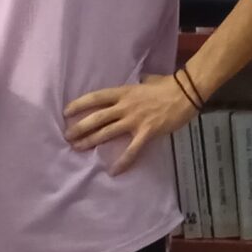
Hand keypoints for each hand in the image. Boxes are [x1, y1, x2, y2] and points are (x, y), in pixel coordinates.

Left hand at [65, 74, 196, 176]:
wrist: (186, 92)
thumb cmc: (168, 85)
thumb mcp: (148, 80)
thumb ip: (140, 83)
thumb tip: (141, 80)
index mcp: (123, 92)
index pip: (96, 98)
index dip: (79, 104)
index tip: (66, 112)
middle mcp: (125, 106)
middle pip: (96, 117)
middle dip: (79, 127)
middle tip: (67, 136)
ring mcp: (134, 120)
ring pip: (107, 132)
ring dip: (90, 141)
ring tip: (77, 148)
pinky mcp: (146, 132)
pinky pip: (132, 150)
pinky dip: (122, 161)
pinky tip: (113, 171)